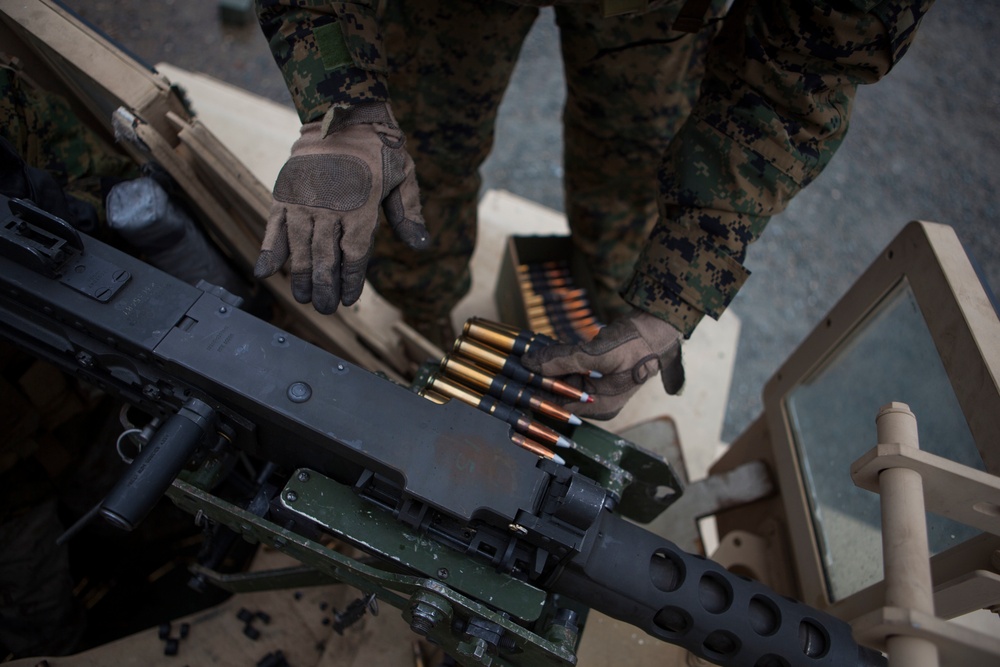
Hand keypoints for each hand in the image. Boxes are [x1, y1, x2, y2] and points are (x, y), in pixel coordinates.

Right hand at [254, 102, 429, 313]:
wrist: (343, 111)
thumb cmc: (379, 146)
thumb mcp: (404, 175)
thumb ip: (408, 213)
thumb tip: (421, 245)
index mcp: (361, 209)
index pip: (354, 256)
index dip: (351, 281)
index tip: (348, 300)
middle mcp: (330, 209)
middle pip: (325, 259)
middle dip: (324, 287)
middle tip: (324, 308)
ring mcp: (304, 201)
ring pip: (300, 249)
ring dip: (300, 277)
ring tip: (302, 298)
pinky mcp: (285, 192)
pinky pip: (274, 226)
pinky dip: (269, 249)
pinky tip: (265, 272)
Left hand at [521, 309, 683, 419]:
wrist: (655, 328)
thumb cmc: (634, 345)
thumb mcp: (596, 355)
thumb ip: (562, 360)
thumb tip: (531, 364)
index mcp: (602, 407)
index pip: (561, 405)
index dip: (538, 393)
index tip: (517, 382)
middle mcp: (599, 401)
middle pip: (560, 392)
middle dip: (541, 378)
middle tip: (518, 366)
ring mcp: (598, 386)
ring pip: (563, 378)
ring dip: (548, 367)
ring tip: (527, 358)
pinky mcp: (596, 371)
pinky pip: (571, 368)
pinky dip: (559, 359)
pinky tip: (543, 351)